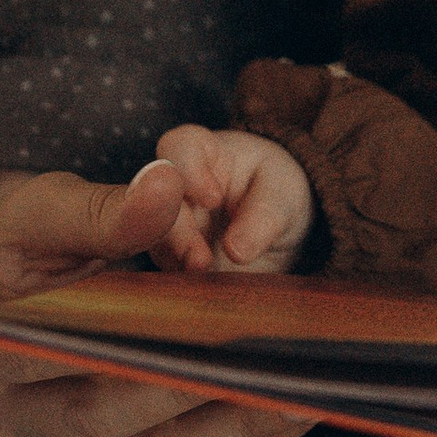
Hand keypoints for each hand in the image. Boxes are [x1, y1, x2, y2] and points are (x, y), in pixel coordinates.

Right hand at [0, 164, 312, 436]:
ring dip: (231, 432)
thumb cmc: (17, 241)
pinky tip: (293, 408)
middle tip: (266, 371)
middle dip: (191, 398)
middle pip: (108, 427)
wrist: (5, 281)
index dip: (125, 359)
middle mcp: (14, 421)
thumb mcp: (40, 208)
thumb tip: (169, 185)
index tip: (197, 338)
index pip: (50, 368)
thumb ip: (101, 206)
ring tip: (300, 393)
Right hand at [148, 123, 317, 276]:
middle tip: (200, 259)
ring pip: (152, 239)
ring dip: (174, 261)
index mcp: (203, 153)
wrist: (278, 230)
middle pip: (155, 199)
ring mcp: (168, 226)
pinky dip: (177, 281)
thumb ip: (264, 217)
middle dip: (175, 230)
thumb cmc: (278, 194)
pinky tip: (197, 290)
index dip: (188, 171)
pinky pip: (163, 271)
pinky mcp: (171, 262)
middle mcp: (175, 188)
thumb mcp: (284, 197)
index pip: (180, 147)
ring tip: (202, 274)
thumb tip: (236, 251)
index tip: (212, 199)